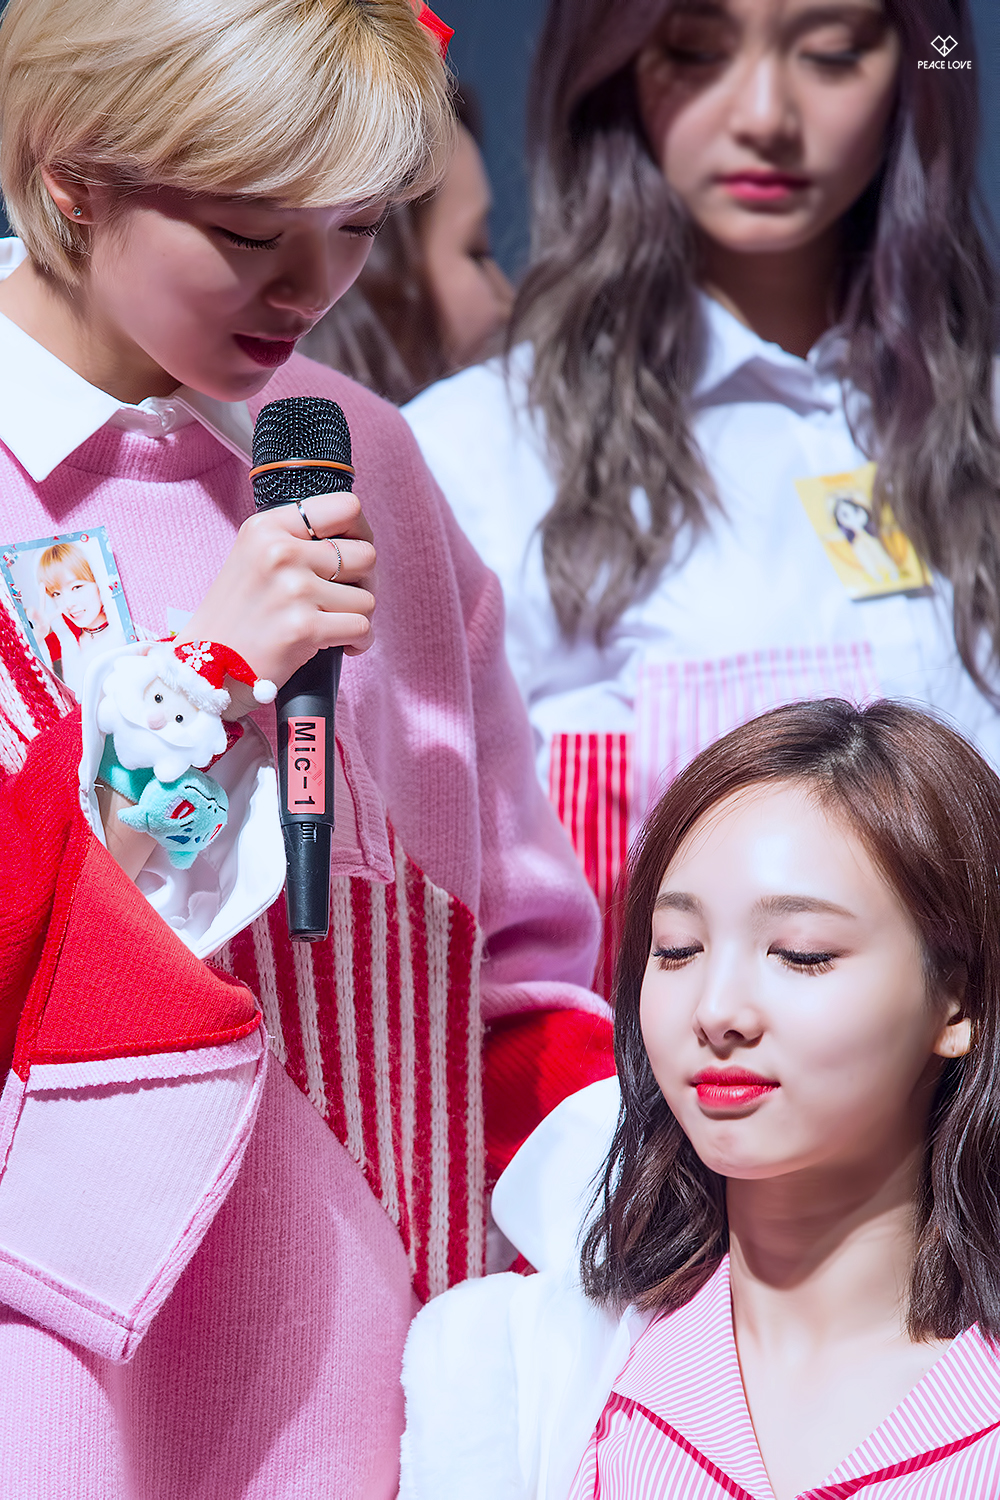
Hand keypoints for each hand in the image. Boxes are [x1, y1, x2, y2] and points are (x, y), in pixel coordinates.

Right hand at [176, 490, 375, 695]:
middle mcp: (280, 552)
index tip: (353, 555)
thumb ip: (297, 541)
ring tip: (334, 626)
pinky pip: (363, 628)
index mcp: (267, 527)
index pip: (347, 507)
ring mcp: (293, 589)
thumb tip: (357, 540)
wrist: (204, 668)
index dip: (360, 533)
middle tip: (345, 600)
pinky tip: (342, 646)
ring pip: (367, 598)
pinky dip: (360, 642)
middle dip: (365, 581)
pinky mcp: (304, 628)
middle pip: (365, 555)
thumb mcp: (253, 557)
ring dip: (358, 616)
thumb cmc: (237, 617)